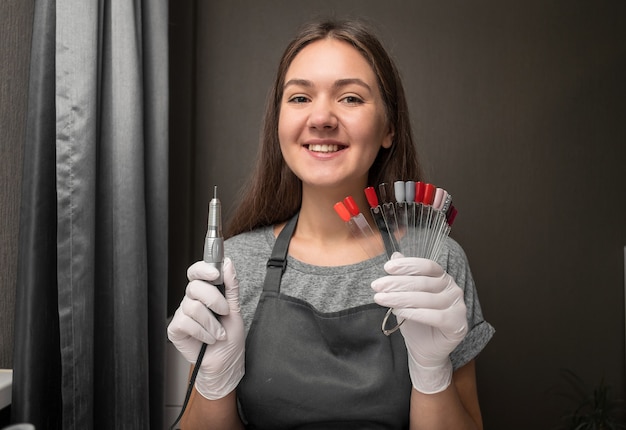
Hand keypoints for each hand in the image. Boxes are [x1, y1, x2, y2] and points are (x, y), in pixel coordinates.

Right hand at [167, 257, 244, 399]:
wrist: (225, 362)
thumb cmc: (230, 337)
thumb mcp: (235, 308)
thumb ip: (230, 286)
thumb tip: (227, 263)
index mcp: (205, 292)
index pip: (196, 272)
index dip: (203, 269)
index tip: (216, 273)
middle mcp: (191, 300)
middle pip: (194, 287)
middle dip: (214, 300)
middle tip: (225, 312)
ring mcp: (182, 314)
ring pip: (192, 307)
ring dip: (211, 323)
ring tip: (218, 333)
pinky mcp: (176, 329)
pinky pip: (186, 322)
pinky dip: (202, 332)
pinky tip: (207, 339)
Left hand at [372, 252, 467, 393]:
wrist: (425, 349)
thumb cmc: (416, 321)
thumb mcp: (406, 296)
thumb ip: (404, 276)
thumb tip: (395, 256)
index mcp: (443, 278)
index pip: (427, 266)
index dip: (407, 265)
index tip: (387, 268)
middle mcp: (453, 289)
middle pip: (423, 282)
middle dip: (396, 283)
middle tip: (376, 286)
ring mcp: (458, 306)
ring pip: (426, 299)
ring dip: (400, 298)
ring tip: (382, 299)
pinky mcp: (457, 324)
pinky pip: (434, 316)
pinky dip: (414, 313)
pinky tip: (398, 311)